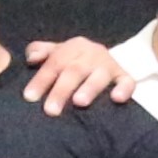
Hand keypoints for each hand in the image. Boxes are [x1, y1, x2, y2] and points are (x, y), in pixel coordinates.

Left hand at [19, 36, 136, 117]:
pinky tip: (116, 99)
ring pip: (99, 76)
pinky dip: (123, 89)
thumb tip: (31, 58)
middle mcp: (91, 54)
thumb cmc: (75, 61)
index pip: (54, 63)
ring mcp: (109, 65)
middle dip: (61, 90)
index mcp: (73, 47)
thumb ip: (40, 52)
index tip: (30, 97)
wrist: (106, 59)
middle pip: (74, 71)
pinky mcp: (124, 76)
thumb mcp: (58, 53)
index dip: (41, 80)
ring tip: (79, 103)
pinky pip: (127, 81)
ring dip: (89, 88)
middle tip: (50, 110)